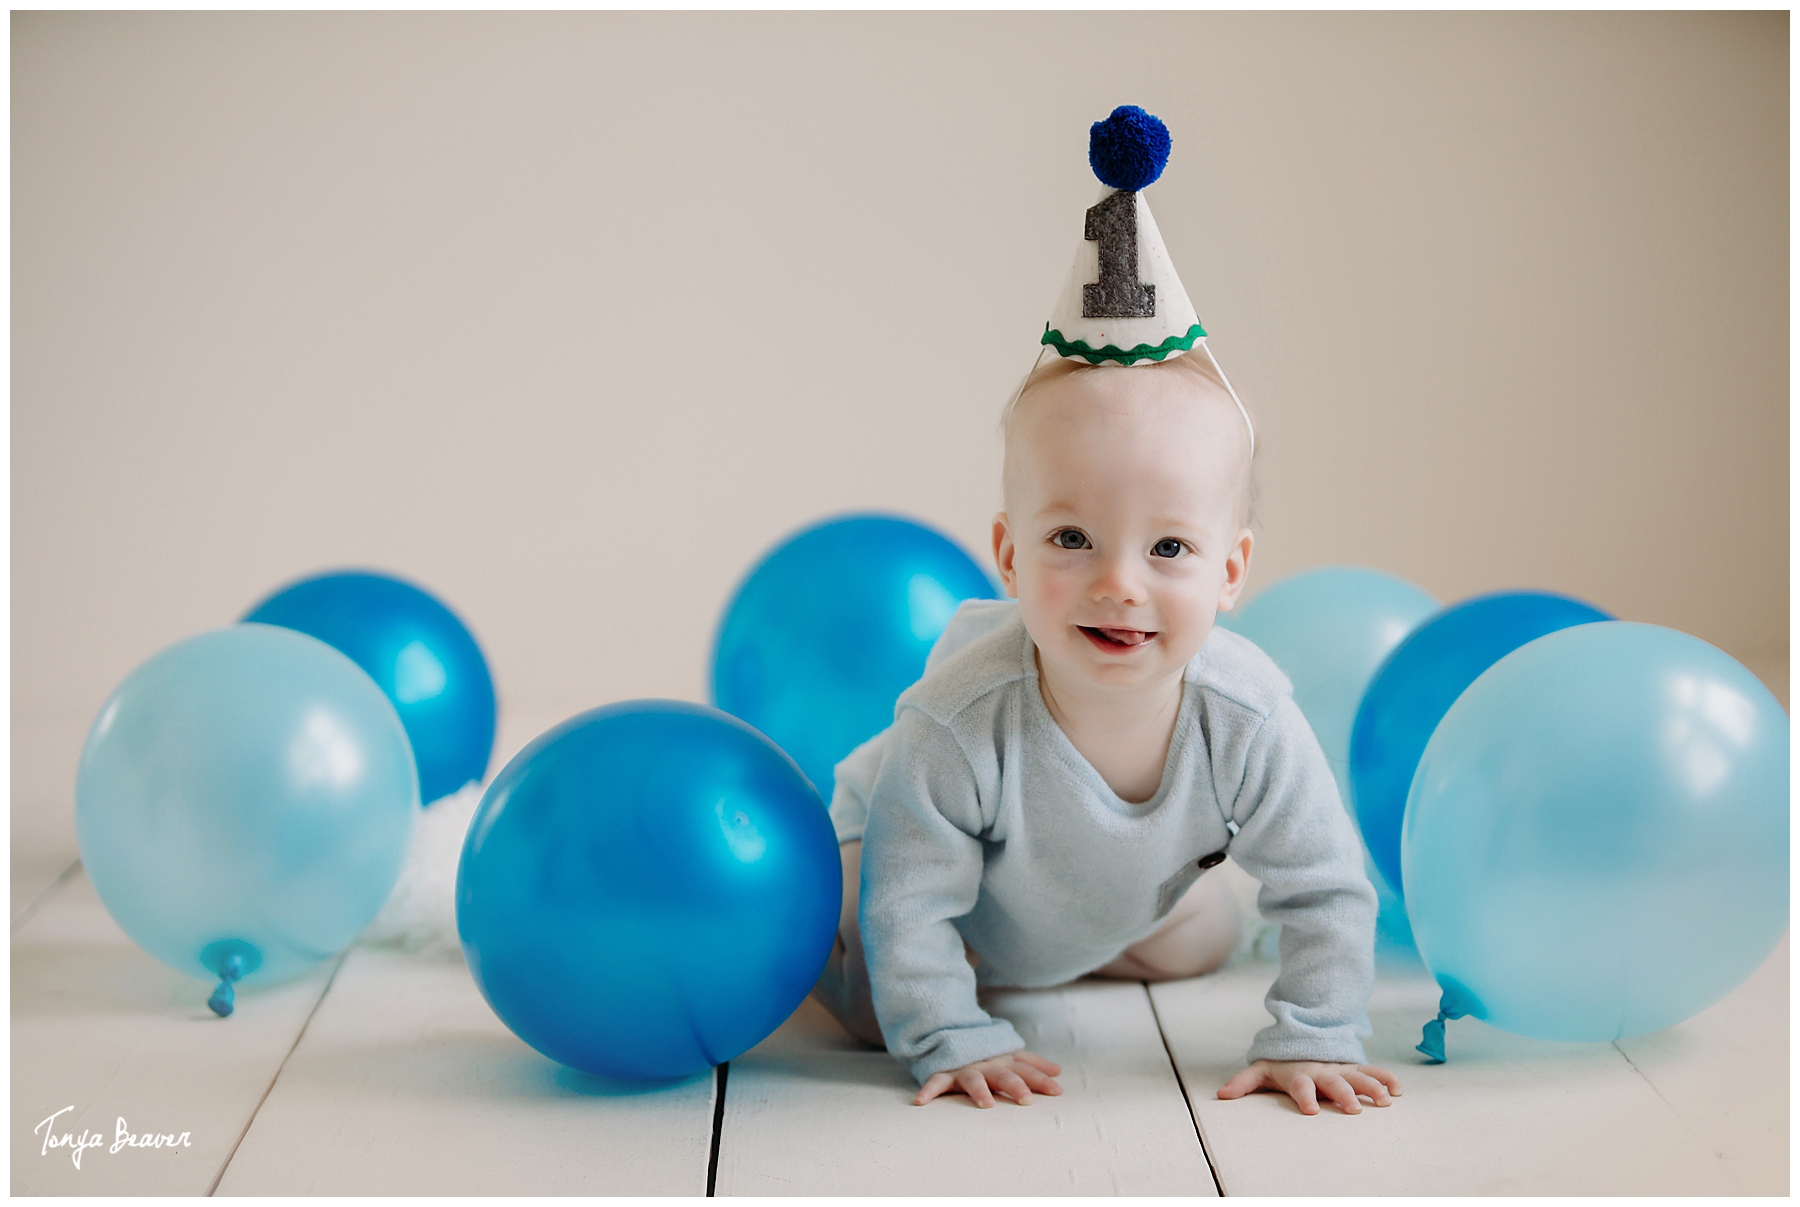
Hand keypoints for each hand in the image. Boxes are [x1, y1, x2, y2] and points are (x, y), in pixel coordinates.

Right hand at [914, 1050, 1063, 1107]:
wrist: (949, 1036)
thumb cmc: (986, 1057)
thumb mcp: (1009, 1058)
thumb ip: (1032, 1064)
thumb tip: (1059, 1071)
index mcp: (1003, 1062)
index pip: (1025, 1069)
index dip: (1041, 1079)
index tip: (1057, 1091)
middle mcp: (986, 1065)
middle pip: (1003, 1074)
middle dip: (1015, 1085)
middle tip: (1026, 1099)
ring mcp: (965, 1068)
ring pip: (973, 1079)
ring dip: (979, 1090)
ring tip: (986, 1104)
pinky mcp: (945, 1072)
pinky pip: (935, 1081)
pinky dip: (928, 1091)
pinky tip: (920, 1102)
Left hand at [1217, 1060, 1401, 1115]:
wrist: (1302, 1038)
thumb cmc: (1280, 1063)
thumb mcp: (1260, 1071)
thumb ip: (1243, 1083)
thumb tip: (1221, 1096)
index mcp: (1299, 1074)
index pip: (1300, 1085)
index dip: (1305, 1096)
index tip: (1311, 1110)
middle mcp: (1322, 1071)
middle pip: (1334, 1082)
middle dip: (1344, 1094)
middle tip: (1353, 1109)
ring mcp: (1340, 1069)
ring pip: (1358, 1076)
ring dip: (1371, 1087)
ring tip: (1385, 1101)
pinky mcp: (1354, 1068)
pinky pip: (1373, 1072)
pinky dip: (1386, 1079)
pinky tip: (1399, 1091)